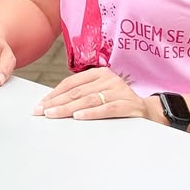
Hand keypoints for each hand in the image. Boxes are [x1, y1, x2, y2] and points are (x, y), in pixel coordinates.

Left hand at [33, 68, 156, 121]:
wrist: (148, 112)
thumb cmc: (118, 103)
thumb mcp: (100, 94)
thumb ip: (82, 95)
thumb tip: (52, 104)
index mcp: (99, 74)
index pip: (71, 83)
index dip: (54, 94)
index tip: (41, 104)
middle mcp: (109, 79)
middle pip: (77, 92)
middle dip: (56, 103)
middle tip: (41, 112)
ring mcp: (119, 91)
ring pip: (88, 100)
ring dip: (68, 109)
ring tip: (53, 115)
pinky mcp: (128, 105)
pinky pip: (106, 109)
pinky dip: (91, 113)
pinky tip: (78, 116)